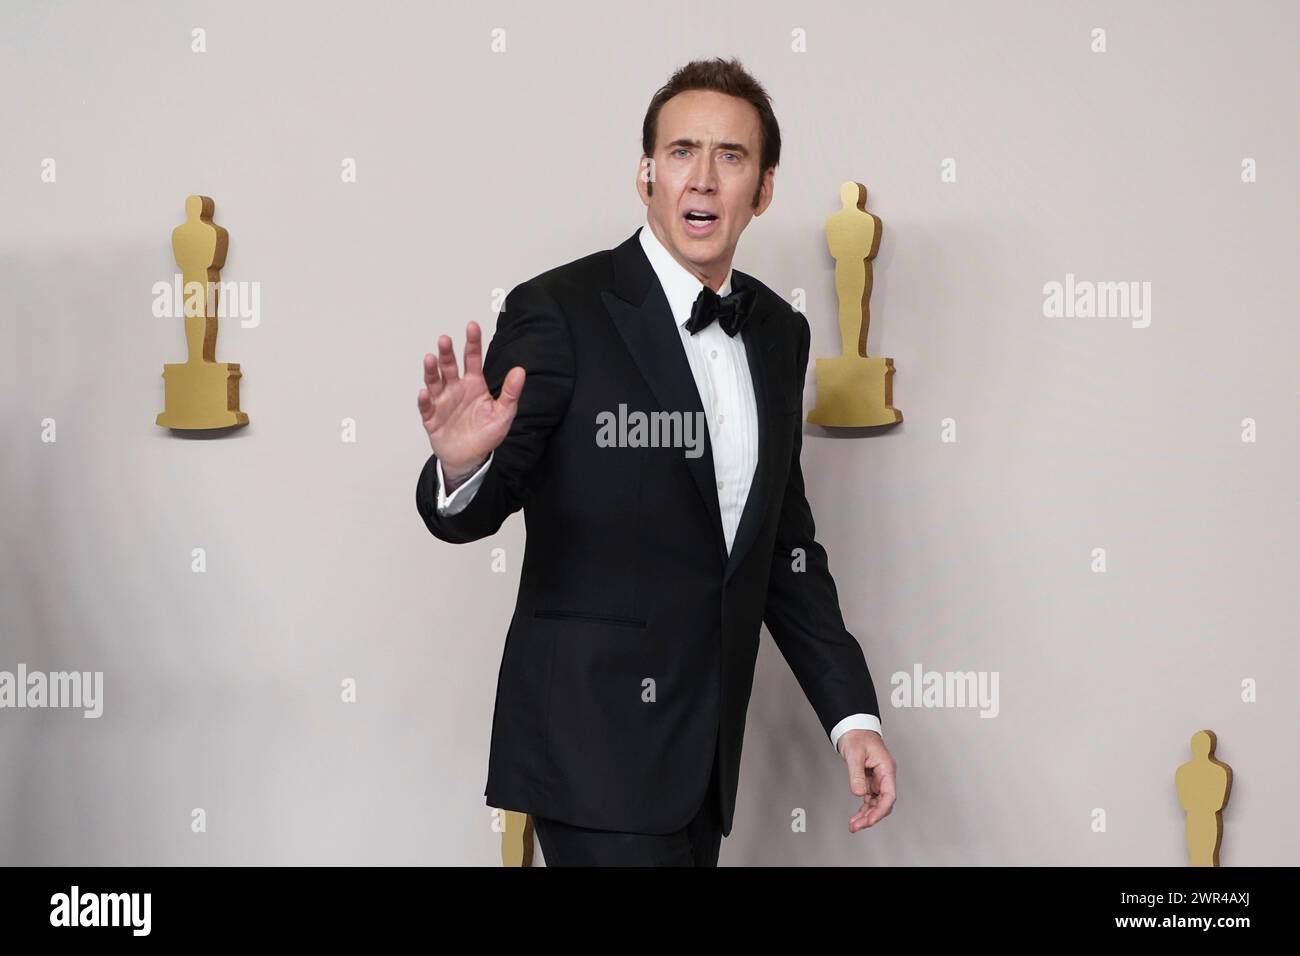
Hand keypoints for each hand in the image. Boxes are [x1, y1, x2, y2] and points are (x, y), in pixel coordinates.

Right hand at [418, 321, 524, 479]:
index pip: (472, 359)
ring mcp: (442, 402)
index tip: (472, 326)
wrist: (470, 458)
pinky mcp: (431, 418)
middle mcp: (456, 389)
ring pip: (434, 382)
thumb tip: (520, 370)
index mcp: (474, 385)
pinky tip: (424, 393)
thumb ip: (511, 392)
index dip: (472, 343)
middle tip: (445, 340)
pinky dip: (424, 400)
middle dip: (447, 353)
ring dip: (431, 370)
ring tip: (430, 359)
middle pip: (449, 366)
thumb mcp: (503, 413)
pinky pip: (426, 407)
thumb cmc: (486, 434)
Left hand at [838, 729, 895, 831]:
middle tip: (857, 826)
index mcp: (886, 768)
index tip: (870, 820)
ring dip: (866, 816)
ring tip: (853, 826)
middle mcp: (884, 776)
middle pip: (883, 803)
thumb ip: (856, 775)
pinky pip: (869, 799)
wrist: (853, 728)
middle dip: (871, 816)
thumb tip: (859, 793)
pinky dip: (863, 809)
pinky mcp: (870, 781)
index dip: (881, 810)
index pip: (889, 795)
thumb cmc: (857, 736)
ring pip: (876, 803)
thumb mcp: (855, 754)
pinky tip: (856, 817)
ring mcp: (878, 780)